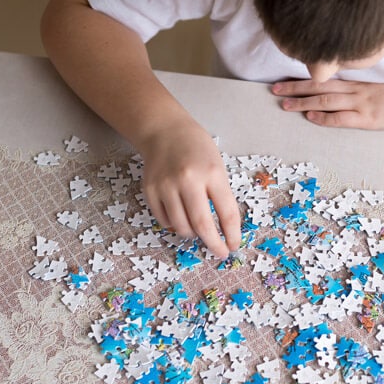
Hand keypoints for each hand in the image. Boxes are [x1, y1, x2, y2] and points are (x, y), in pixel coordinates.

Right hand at [137, 119, 240, 256]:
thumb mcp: (217, 167)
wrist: (165, 131)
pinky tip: (181, 217)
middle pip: (202, 225)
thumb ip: (220, 196)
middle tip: (219, 252)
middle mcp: (188, 180)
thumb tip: (224, 230)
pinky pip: (165, 220)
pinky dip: (176, 225)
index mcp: (212, 173)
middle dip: (214, 244)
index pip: (226, 213)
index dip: (232, 234)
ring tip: (199, 229)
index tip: (234, 246)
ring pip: (181, 227)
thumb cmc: (198, 150)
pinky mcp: (150, 190)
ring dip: (193, 234)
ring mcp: (166, 186)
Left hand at [271, 77, 383, 129]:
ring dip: (303, 102)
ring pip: (326, 100)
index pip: (328, 79)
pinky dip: (325, 117)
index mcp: (362, 82)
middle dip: (295, 88)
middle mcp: (358, 90)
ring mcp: (363, 103)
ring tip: (283, 104)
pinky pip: (343, 118)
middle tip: (274, 88)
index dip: (306, 79)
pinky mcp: (371, 118)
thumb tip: (352, 92)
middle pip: (320, 87)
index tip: (288, 78)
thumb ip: (368, 89)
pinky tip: (310, 116)